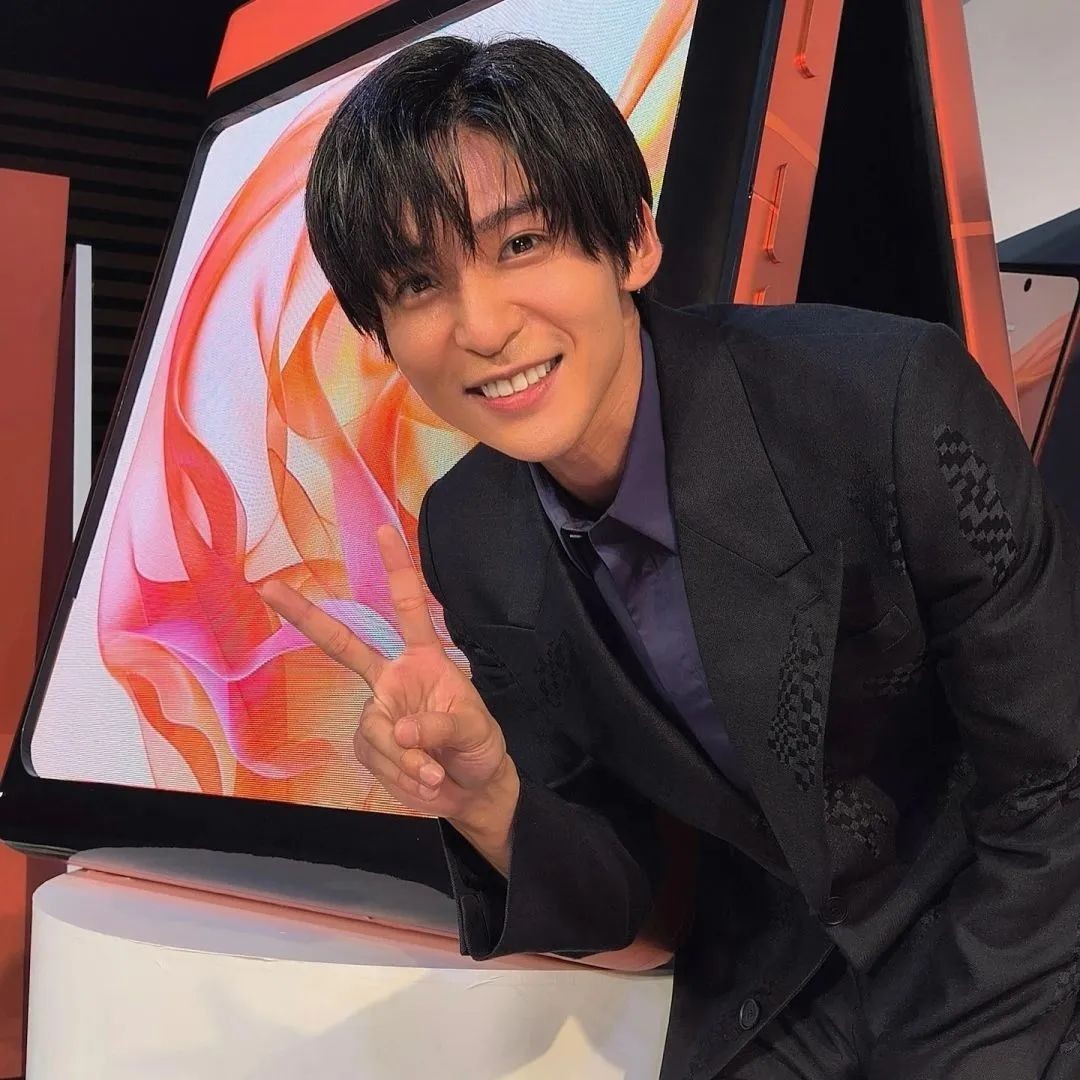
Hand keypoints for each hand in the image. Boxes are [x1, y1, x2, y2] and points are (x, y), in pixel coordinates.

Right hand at [256, 524, 518, 858]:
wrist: (470, 789)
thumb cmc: (477, 747)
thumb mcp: (475, 731)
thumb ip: (441, 726)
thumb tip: (401, 731)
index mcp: (425, 659)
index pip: (410, 607)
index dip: (398, 568)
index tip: (384, 529)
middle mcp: (394, 679)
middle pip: (344, 646)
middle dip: (306, 616)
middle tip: (270, 587)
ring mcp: (378, 712)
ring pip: (375, 729)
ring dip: (406, 758)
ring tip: (435, 772)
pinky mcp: (369, 745)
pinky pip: (374, 756)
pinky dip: (400, 773)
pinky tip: (422, 779)